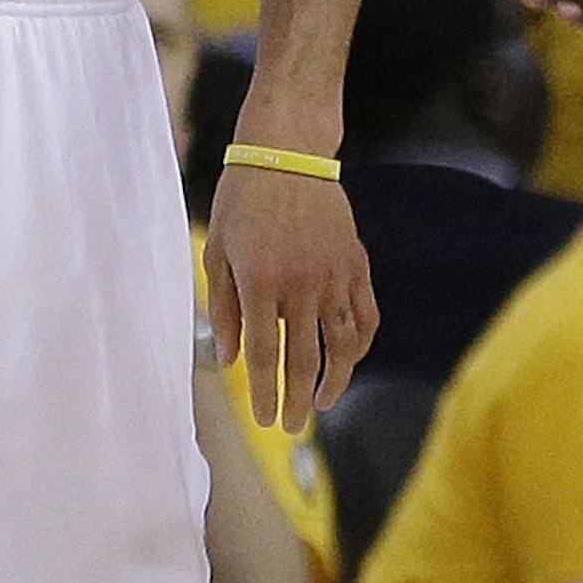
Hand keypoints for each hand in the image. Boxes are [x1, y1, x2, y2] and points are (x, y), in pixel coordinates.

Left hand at [205, 163, 377, 429]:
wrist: (285, 155)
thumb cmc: (240, 200)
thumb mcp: (217, 249)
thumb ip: (224, 306)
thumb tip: (228, 359)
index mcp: (260, 281)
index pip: (264, 353)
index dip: (265, 392)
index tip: (265, 421)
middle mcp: (301, 284)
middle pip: (305, 359)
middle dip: (298, 400)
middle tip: (292, 427)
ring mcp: (334, 276)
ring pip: (342, 346)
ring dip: (334, 382)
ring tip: (322, 405)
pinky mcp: (356, 265)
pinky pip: (365, 318)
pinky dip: (359, 347)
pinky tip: (347, 363)